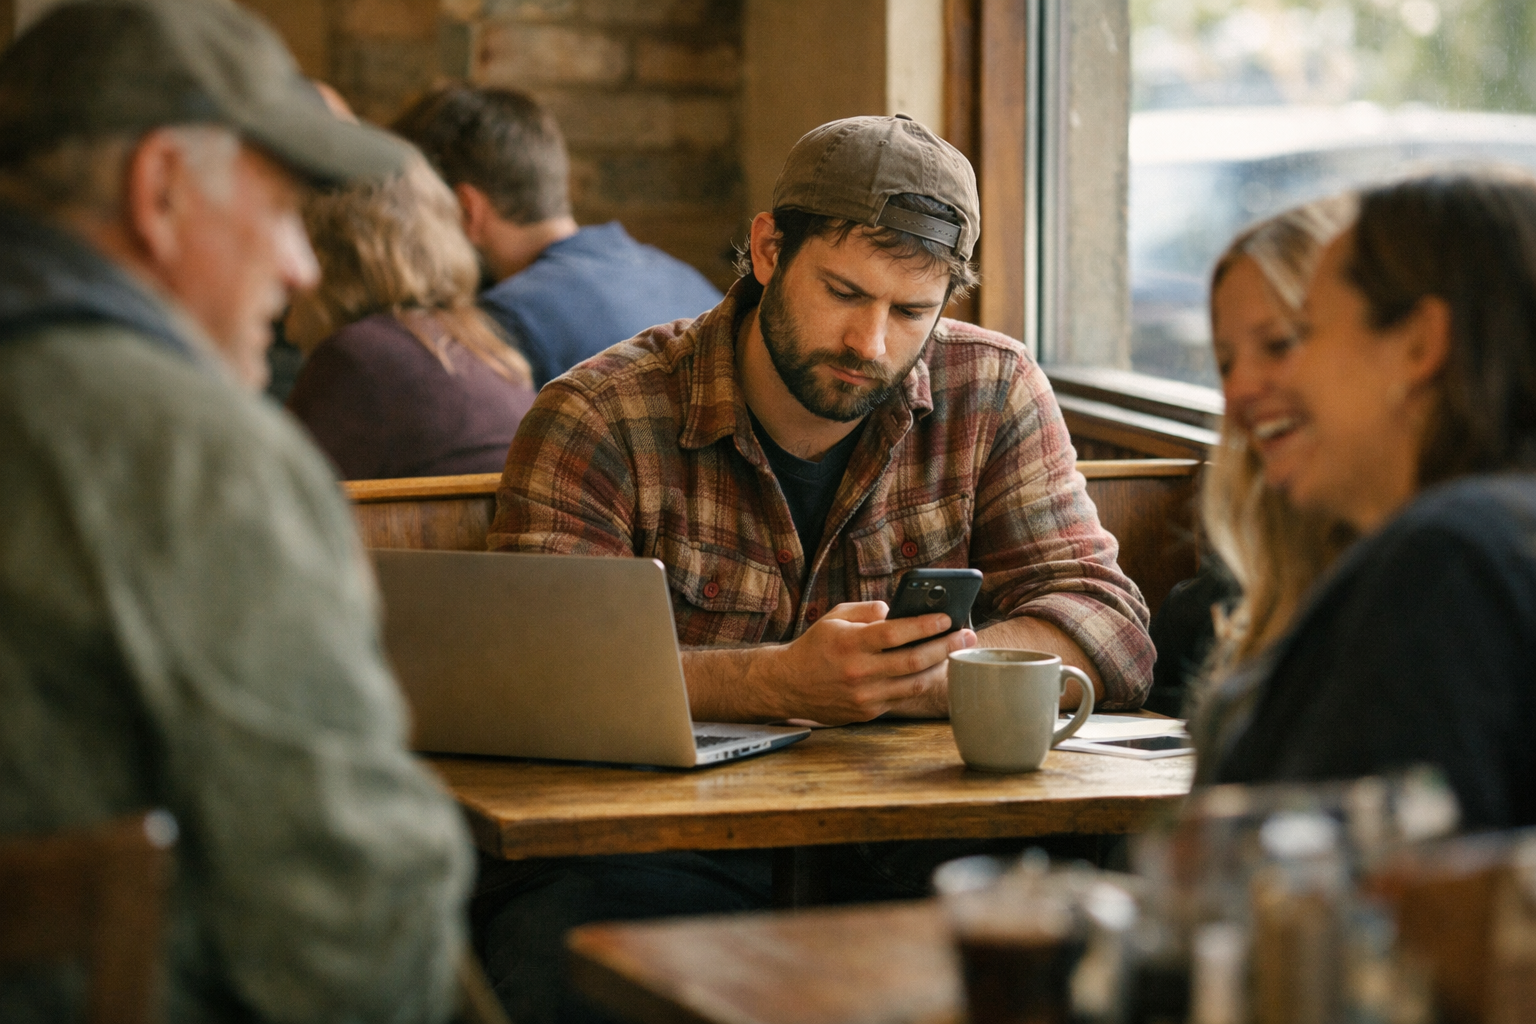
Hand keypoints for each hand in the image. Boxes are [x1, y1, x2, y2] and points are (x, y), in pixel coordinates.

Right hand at [755, 601, 976, 724]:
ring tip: (958, 652)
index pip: (895, 633)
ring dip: (940, 667)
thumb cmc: (815, 646)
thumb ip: (867, 611)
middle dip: (946, 646)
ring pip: (913, 683)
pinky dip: (921, 682)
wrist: (788, 685)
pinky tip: (934, 669)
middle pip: (913, 661)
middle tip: (967, 635)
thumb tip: (897, 611)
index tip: (948, 617)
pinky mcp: (868, 712)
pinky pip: (902, 697)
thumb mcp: (835, 617)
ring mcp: (864, 696)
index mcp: (850, 644)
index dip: (925, 625)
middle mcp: (858, 672)